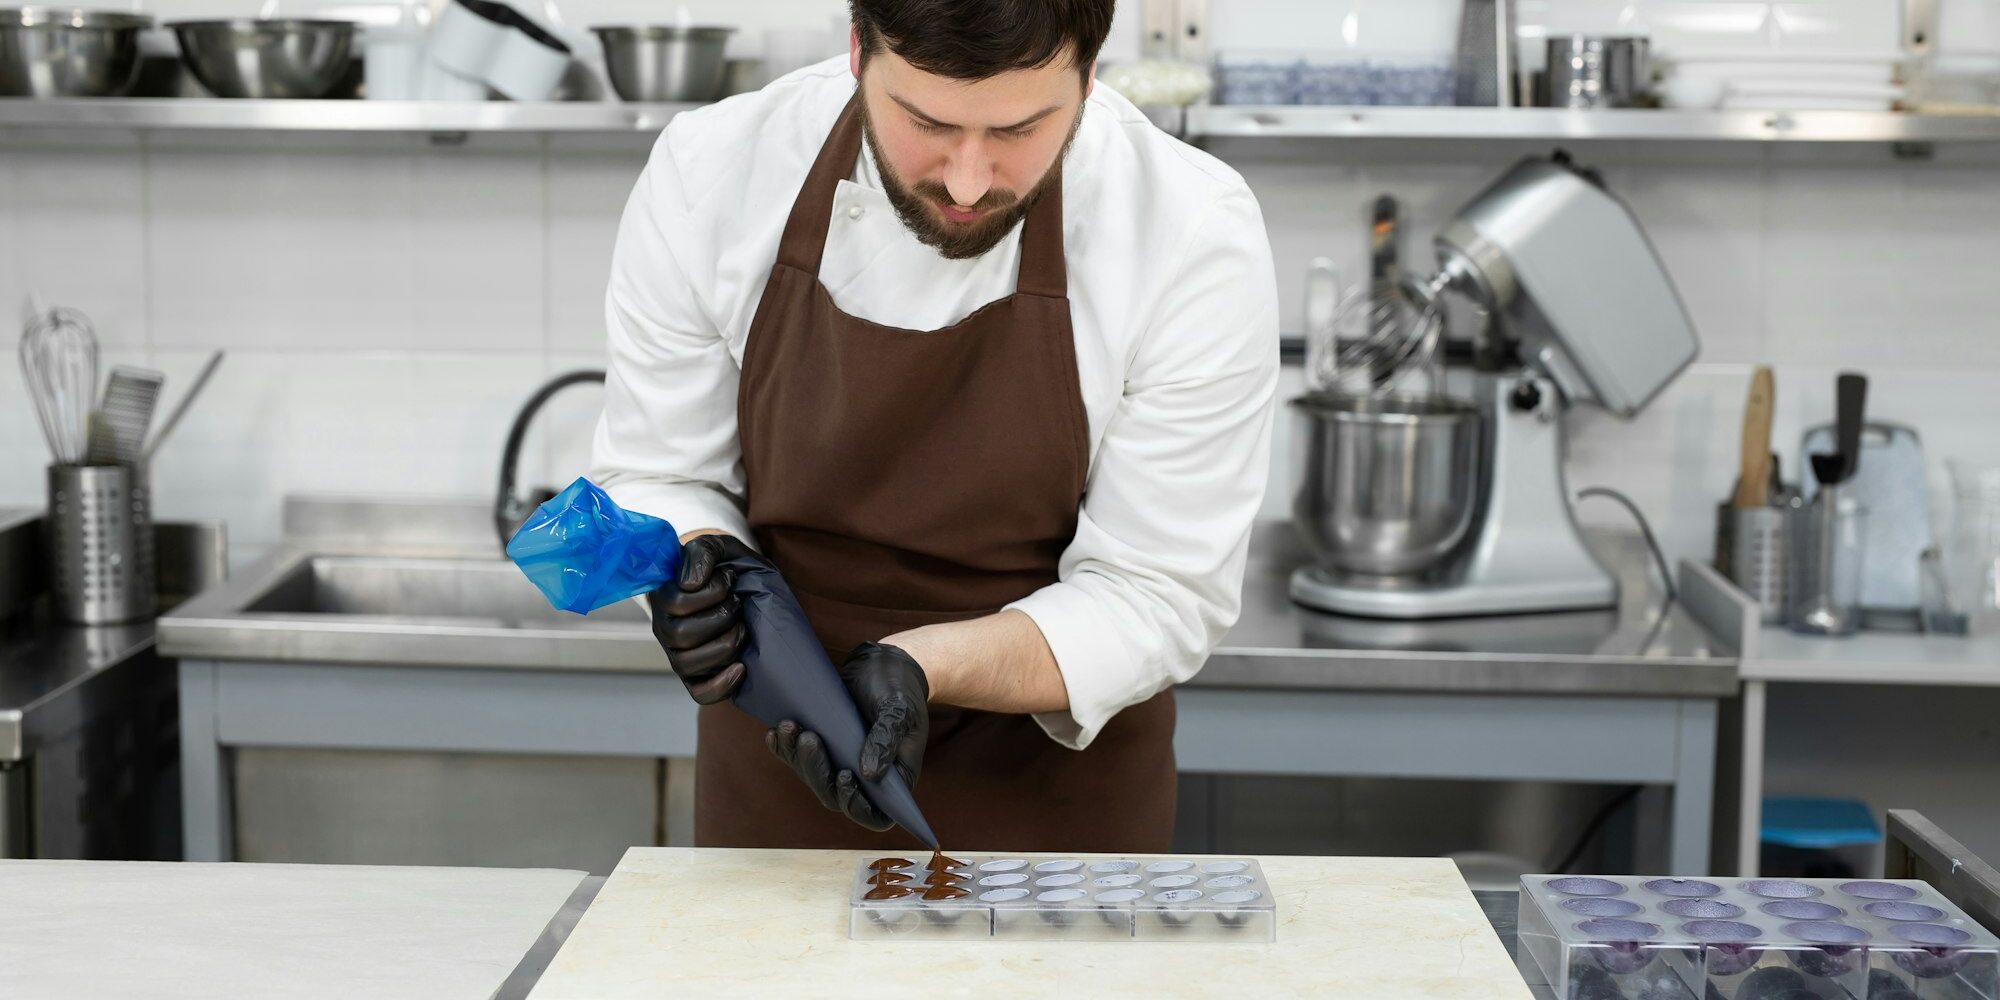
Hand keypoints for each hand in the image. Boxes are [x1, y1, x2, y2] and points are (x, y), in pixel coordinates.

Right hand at [645, 533, 761, 704]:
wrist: (746, 589)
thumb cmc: (726, 568)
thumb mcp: (719, 547)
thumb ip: (703, 551)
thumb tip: (690, 583)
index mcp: (665, 596)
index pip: (676, 603)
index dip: (710, 592)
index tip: (729, 579)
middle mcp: (665, 627)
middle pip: (681, 634)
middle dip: (721, 617)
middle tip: (738, 603)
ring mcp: (679, 654)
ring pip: (688, 664)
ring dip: (724, 646)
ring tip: (742, 628)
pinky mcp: (697, 676)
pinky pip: (700, 692)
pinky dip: (721, 684)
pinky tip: (741, 667)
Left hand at [766, 642, 929, 830]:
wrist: (884, 664)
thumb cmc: (900, 688)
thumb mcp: (899, 710)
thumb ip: (886, 739)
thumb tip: (870, 775)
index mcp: (895, 778)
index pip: (875, 815)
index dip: (857, 807)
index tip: (843, 778)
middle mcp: (867, 778)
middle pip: (836, 797)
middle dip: (817, 772)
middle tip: (809, 738)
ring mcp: (844, 763)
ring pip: (815, 778)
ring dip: (798, 758)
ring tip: (789, 726)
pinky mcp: (825, 747)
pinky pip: (801, 759)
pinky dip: (786, 748)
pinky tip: (776, 732)